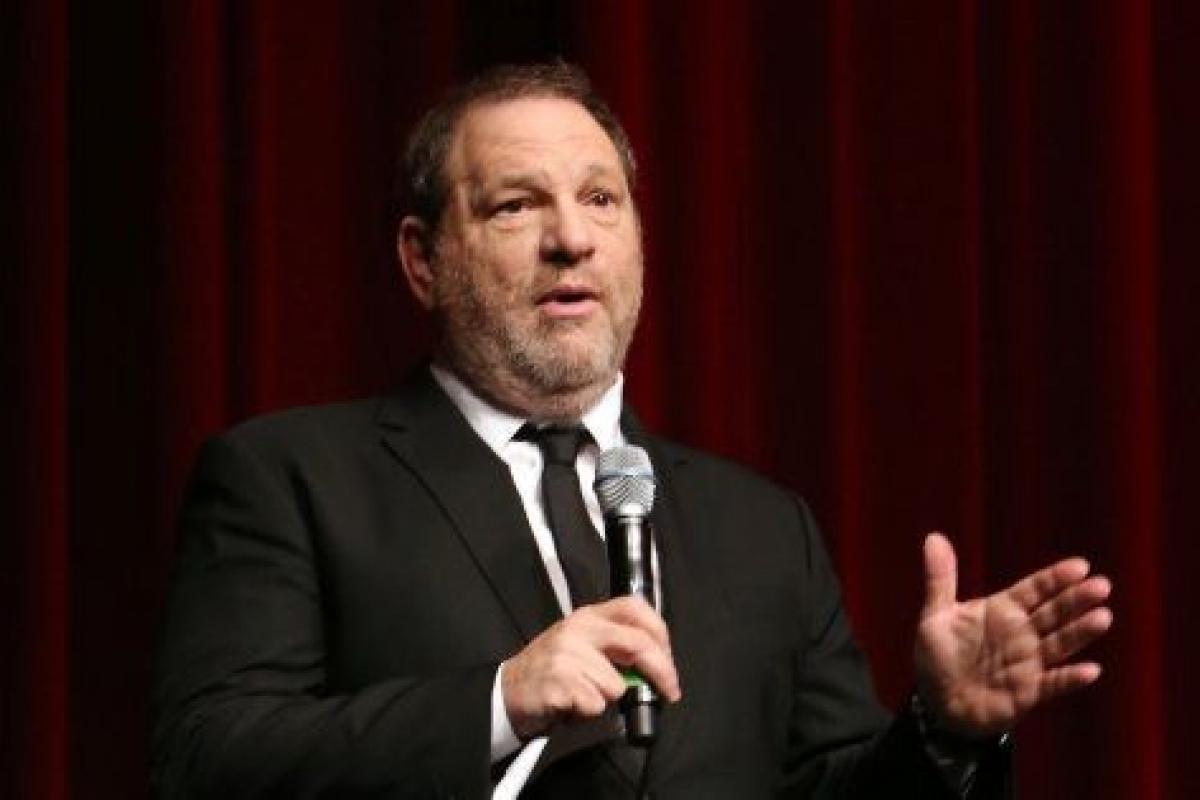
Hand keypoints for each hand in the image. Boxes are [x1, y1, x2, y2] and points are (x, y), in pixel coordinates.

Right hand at [501, 595, 681, 738]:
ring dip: (609, 698)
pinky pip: (596, 703)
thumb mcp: (583, 646)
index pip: (635, 608)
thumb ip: (616, 647)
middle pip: (637, 643)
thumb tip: (655, 666)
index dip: (660, 633)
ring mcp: (567, 652)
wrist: (509, 691)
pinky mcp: (558, 679)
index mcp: (589, 616)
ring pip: (617, 684)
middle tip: (670, 692)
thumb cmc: (552, 672)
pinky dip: (589, 712)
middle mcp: (579, 628)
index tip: (669, 660)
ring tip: (586, 695)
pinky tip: (572, 704)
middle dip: (662, 672)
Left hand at [913, 532, 1112, 738]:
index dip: (1055, 578)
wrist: (937, 703)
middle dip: (1076, 599)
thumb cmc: (939, 656)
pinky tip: (1090, 670)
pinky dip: (1070, 678)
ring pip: (1060, 643)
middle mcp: (1021, 633)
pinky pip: (1054, 683)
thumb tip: (933, 537)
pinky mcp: (1029, 691)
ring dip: (1080, 632)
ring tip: (1103, 617)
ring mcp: (1028, 662)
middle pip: (1053, 612)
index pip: (1034, 590)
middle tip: (1102, 585)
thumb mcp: (936, 615)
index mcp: (1002, 610)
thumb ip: (940, 579)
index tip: (1080, 566)